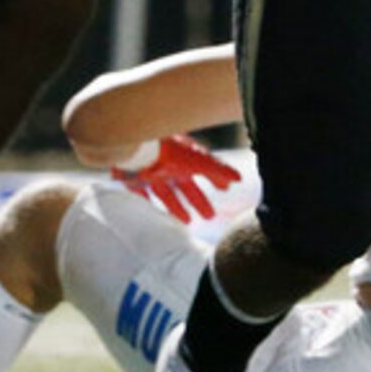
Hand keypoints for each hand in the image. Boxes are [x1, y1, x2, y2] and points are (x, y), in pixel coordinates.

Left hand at [112, 134, 242, 222]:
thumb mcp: (196, 160)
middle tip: (211, 215)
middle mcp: (170, 165)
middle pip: (188, 185)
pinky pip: (144, 196)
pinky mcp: (135, 182)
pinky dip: (151, 205)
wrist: (132, 149)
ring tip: (189, 222)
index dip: (216, 178)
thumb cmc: (166, 152)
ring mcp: (152, 174)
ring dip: (179, 208)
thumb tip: (238, 178)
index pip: (204, 167)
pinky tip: (156, 216)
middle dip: (199, 199)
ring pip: (169, 194)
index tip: (225, 189)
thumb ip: (216, 169)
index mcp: (185, 156)